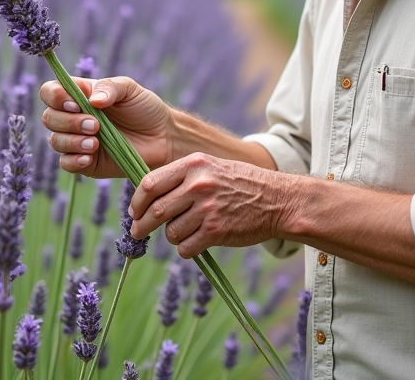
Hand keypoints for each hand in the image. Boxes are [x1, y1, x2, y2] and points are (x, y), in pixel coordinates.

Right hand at [40, 76, 174, 177]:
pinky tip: (90, 156)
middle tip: (95, 125)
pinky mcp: (85, 162)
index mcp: (80, 95)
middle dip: (68, 122)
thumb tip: (92, 100)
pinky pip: (66, 163)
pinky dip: (74, 160)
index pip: (51, 92)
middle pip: (49, 118)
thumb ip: (109, 87)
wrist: (163, 136)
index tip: (75, 103)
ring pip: (55, 141)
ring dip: (72, 141)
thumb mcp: (129, 89)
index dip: (55, 97)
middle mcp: (74, 117)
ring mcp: (77, 141)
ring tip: (96, 142)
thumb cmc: (145, 108)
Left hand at [128, 153, 294, 258]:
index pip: (150, 183)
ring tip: (185, 232)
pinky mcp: (217, 231)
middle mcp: (199, 184)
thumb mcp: (211, 167)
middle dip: (142, 226)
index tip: (135, 211)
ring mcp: (208, 208)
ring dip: (172, 237)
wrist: (278, 200)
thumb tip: (147, 194)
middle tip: (138, 232)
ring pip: (170, 232)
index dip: (137, 201)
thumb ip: (182, 176)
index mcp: (194, 164)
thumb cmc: (241, 183)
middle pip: (156, 210)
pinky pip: (186, 248)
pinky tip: (197, 242)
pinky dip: (186, 249)